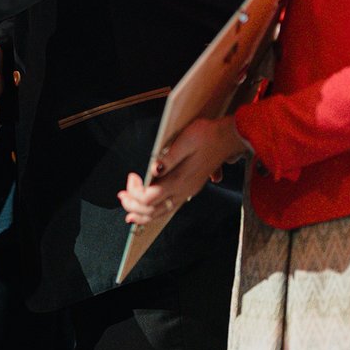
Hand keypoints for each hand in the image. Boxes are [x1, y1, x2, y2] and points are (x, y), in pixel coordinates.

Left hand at [117, 116, 244, 226]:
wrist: (228, 137)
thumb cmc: (206, 135)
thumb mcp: (186, 141)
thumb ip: (169, 158)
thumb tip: (153, 169)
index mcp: (180, 180)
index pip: (149, 198)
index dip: (135, 191)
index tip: (132, 175)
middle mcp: (183, 191)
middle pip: (152, 211)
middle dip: (133, 206)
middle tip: (121, 195)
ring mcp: (187, 192)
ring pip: (160, 213)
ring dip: (141, 213)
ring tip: (127, 206)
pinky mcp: (188, 189)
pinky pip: (167, 208)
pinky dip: (152, 212)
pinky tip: (144, 208)